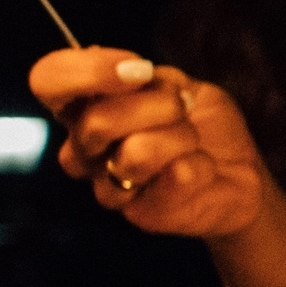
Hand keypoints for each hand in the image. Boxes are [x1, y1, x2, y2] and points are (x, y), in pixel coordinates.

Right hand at [29, 47, 264, 239]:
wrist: (238, 173)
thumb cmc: (199, 123)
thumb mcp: (178, 83)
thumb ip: (146, 77)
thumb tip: (130, 72)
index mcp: (83, 108)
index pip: (48, 80)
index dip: (88, 71)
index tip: (140, 71)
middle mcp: (84, 150)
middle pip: (95, 122)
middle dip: (156, 104)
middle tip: (183, 106)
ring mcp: (108, 188)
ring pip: (136, 153)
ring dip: (181, 136)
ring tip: (192, 142)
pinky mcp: (143, 215)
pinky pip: (176, 176)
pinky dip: (201, 163)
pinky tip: (202, 169)